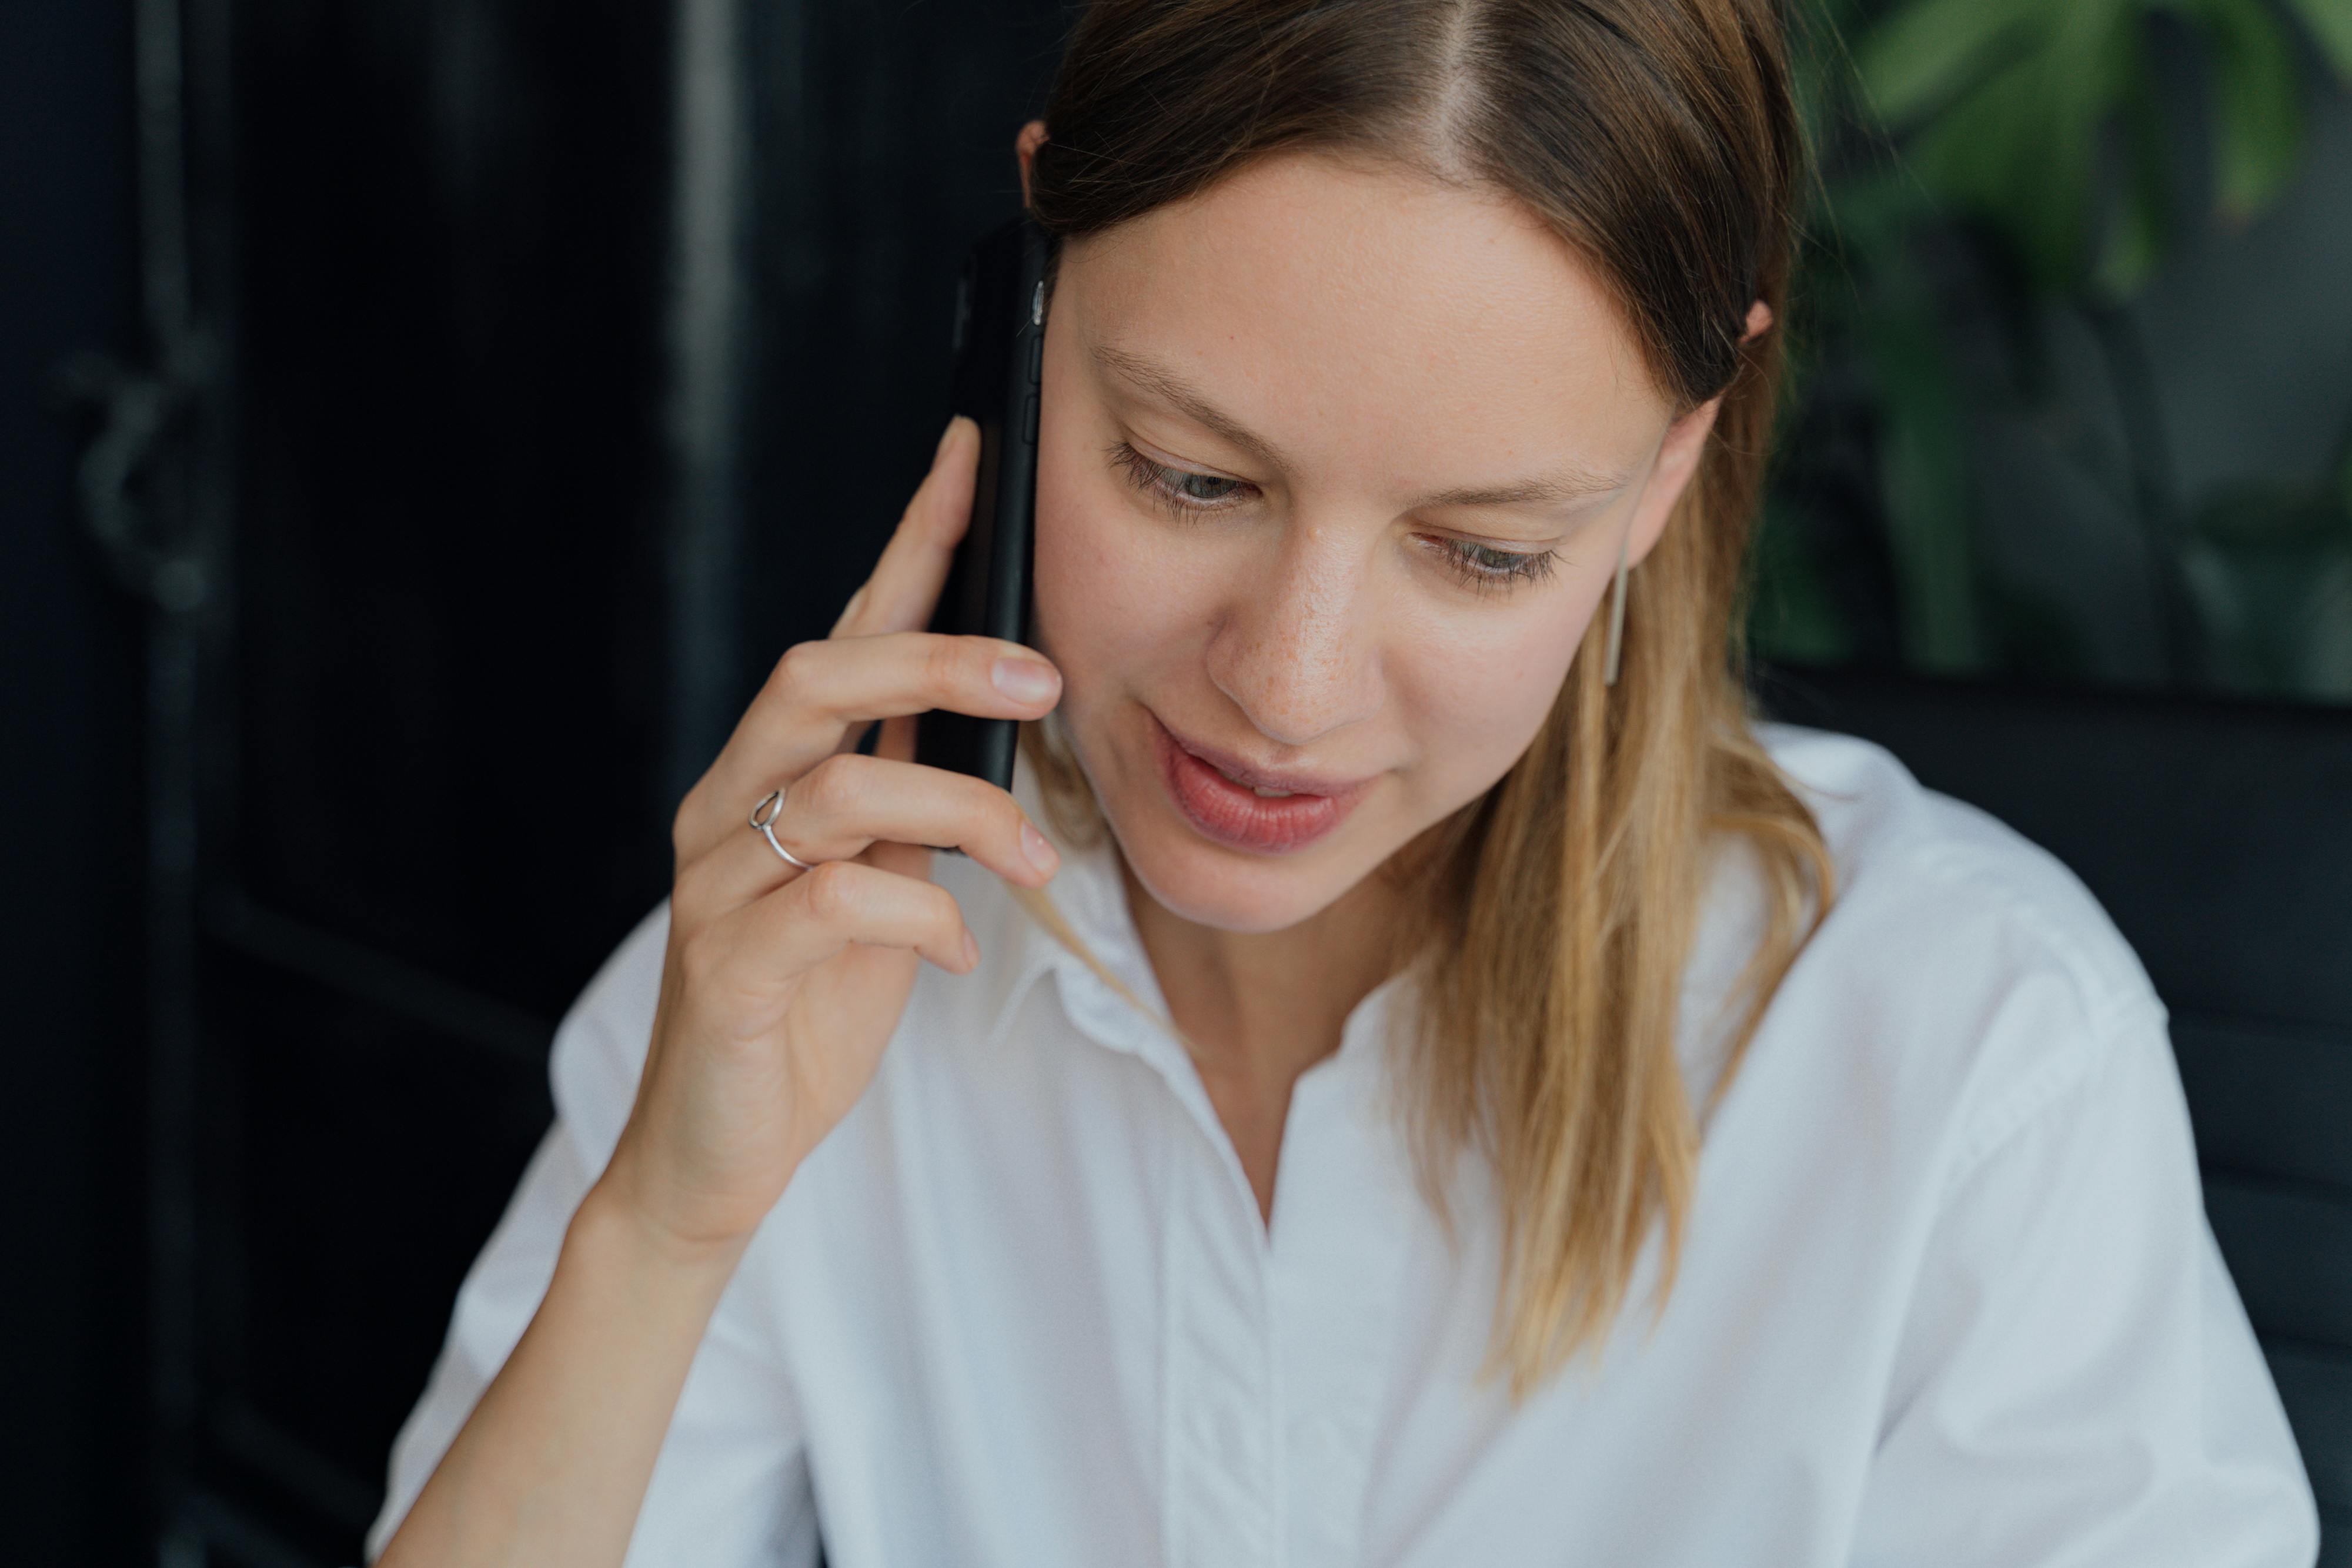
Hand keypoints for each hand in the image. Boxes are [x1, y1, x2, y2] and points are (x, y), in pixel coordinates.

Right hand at [598, 416, 1062, 1256]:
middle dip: (935, 659)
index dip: (907, 544)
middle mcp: (729, 808)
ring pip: (837, 790)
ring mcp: (719, 884)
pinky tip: (957, 948)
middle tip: (1044, 679)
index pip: (842, 635)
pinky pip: (835, 908)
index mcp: (771, 776)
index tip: (971, 457)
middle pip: (816, 679)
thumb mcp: (879, 888)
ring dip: (961, 814)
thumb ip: (915, 805)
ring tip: (1030, 861)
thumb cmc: (805, 1009)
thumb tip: (1004, 722)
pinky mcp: (729, 967)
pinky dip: (920, 920)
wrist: (717, 1151)